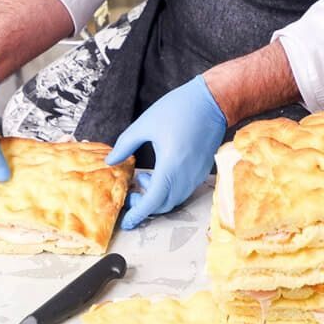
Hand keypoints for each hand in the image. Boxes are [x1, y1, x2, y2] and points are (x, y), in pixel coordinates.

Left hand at [106, 75, 226, 228]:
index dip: (138, 213)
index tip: (126, 222)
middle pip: (165, 204)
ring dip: (158, 196)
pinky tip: (159, 174)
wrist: (212, 101)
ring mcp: (197, 174)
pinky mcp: (202, 170)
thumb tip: (111, 161)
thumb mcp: (145, 124)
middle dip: (145, 205)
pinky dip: (169, 190)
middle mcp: (186, 175)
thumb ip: (125, 145)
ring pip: (175, 199)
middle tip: (131, 194)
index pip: (153, 201)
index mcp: (171, 166)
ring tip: (144, 178)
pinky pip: (184, 190)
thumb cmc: (178, 108)